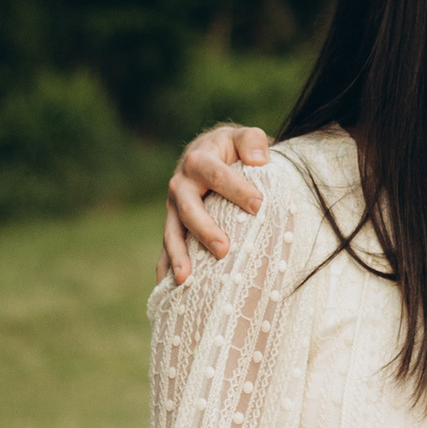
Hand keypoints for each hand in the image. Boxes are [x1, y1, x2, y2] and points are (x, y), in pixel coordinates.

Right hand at [159, 124, 272, 283]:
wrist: (209, 155)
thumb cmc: (233, 150)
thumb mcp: (244, 137)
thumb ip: (253, 141)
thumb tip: (260, 160)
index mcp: (199, 160)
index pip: (216, 174)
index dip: (235, 188)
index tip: (258, 204)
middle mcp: (181, 185)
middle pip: (188, 208)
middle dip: (204, 229)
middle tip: (224, 249)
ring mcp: (173, 209)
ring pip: (172, 233)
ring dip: (178, 256)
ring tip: (186, 279)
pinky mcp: (173, 227)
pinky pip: (166, 249)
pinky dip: (166, 269)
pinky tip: (170, 290)